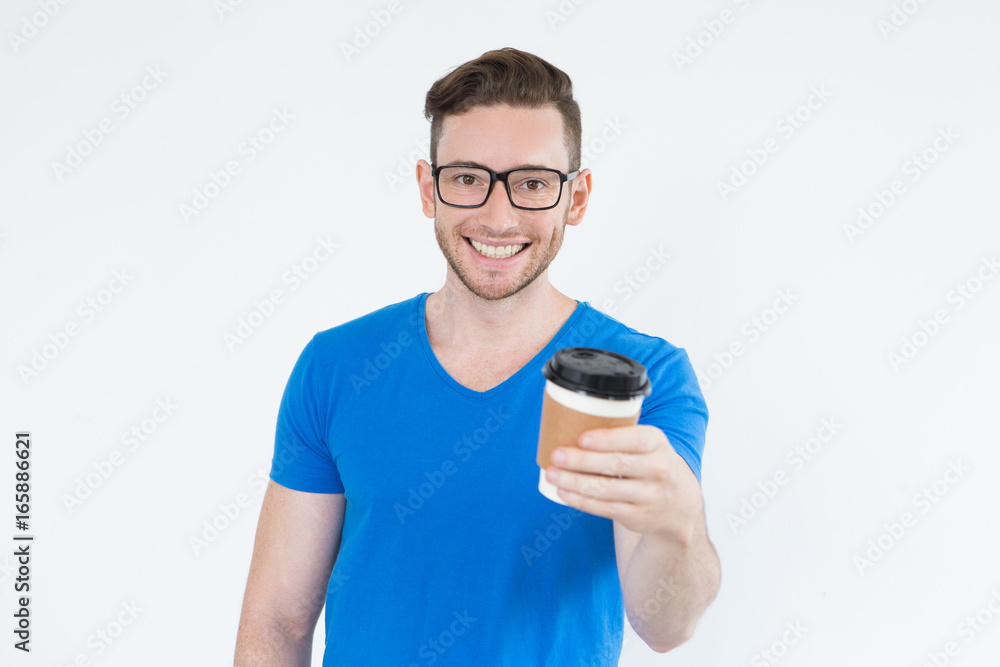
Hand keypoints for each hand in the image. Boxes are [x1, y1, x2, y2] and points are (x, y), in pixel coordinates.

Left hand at [544, 425, 702, 540]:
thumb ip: (622, 434)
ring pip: (606, 489)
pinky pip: (605, 508)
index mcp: (657, 444)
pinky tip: (564, 492)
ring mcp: (649, 496)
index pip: (634, 440)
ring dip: (575, 482)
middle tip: (556, 455)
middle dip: (582, 460)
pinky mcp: (637, 516)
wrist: (681, 504)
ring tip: (552, 473)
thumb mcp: (650, 444)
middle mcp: (658, 470)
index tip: (582, 438)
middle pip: (616, 465)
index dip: (607, 439)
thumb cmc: (653, 463)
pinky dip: (581, 500)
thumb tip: (572, 418)